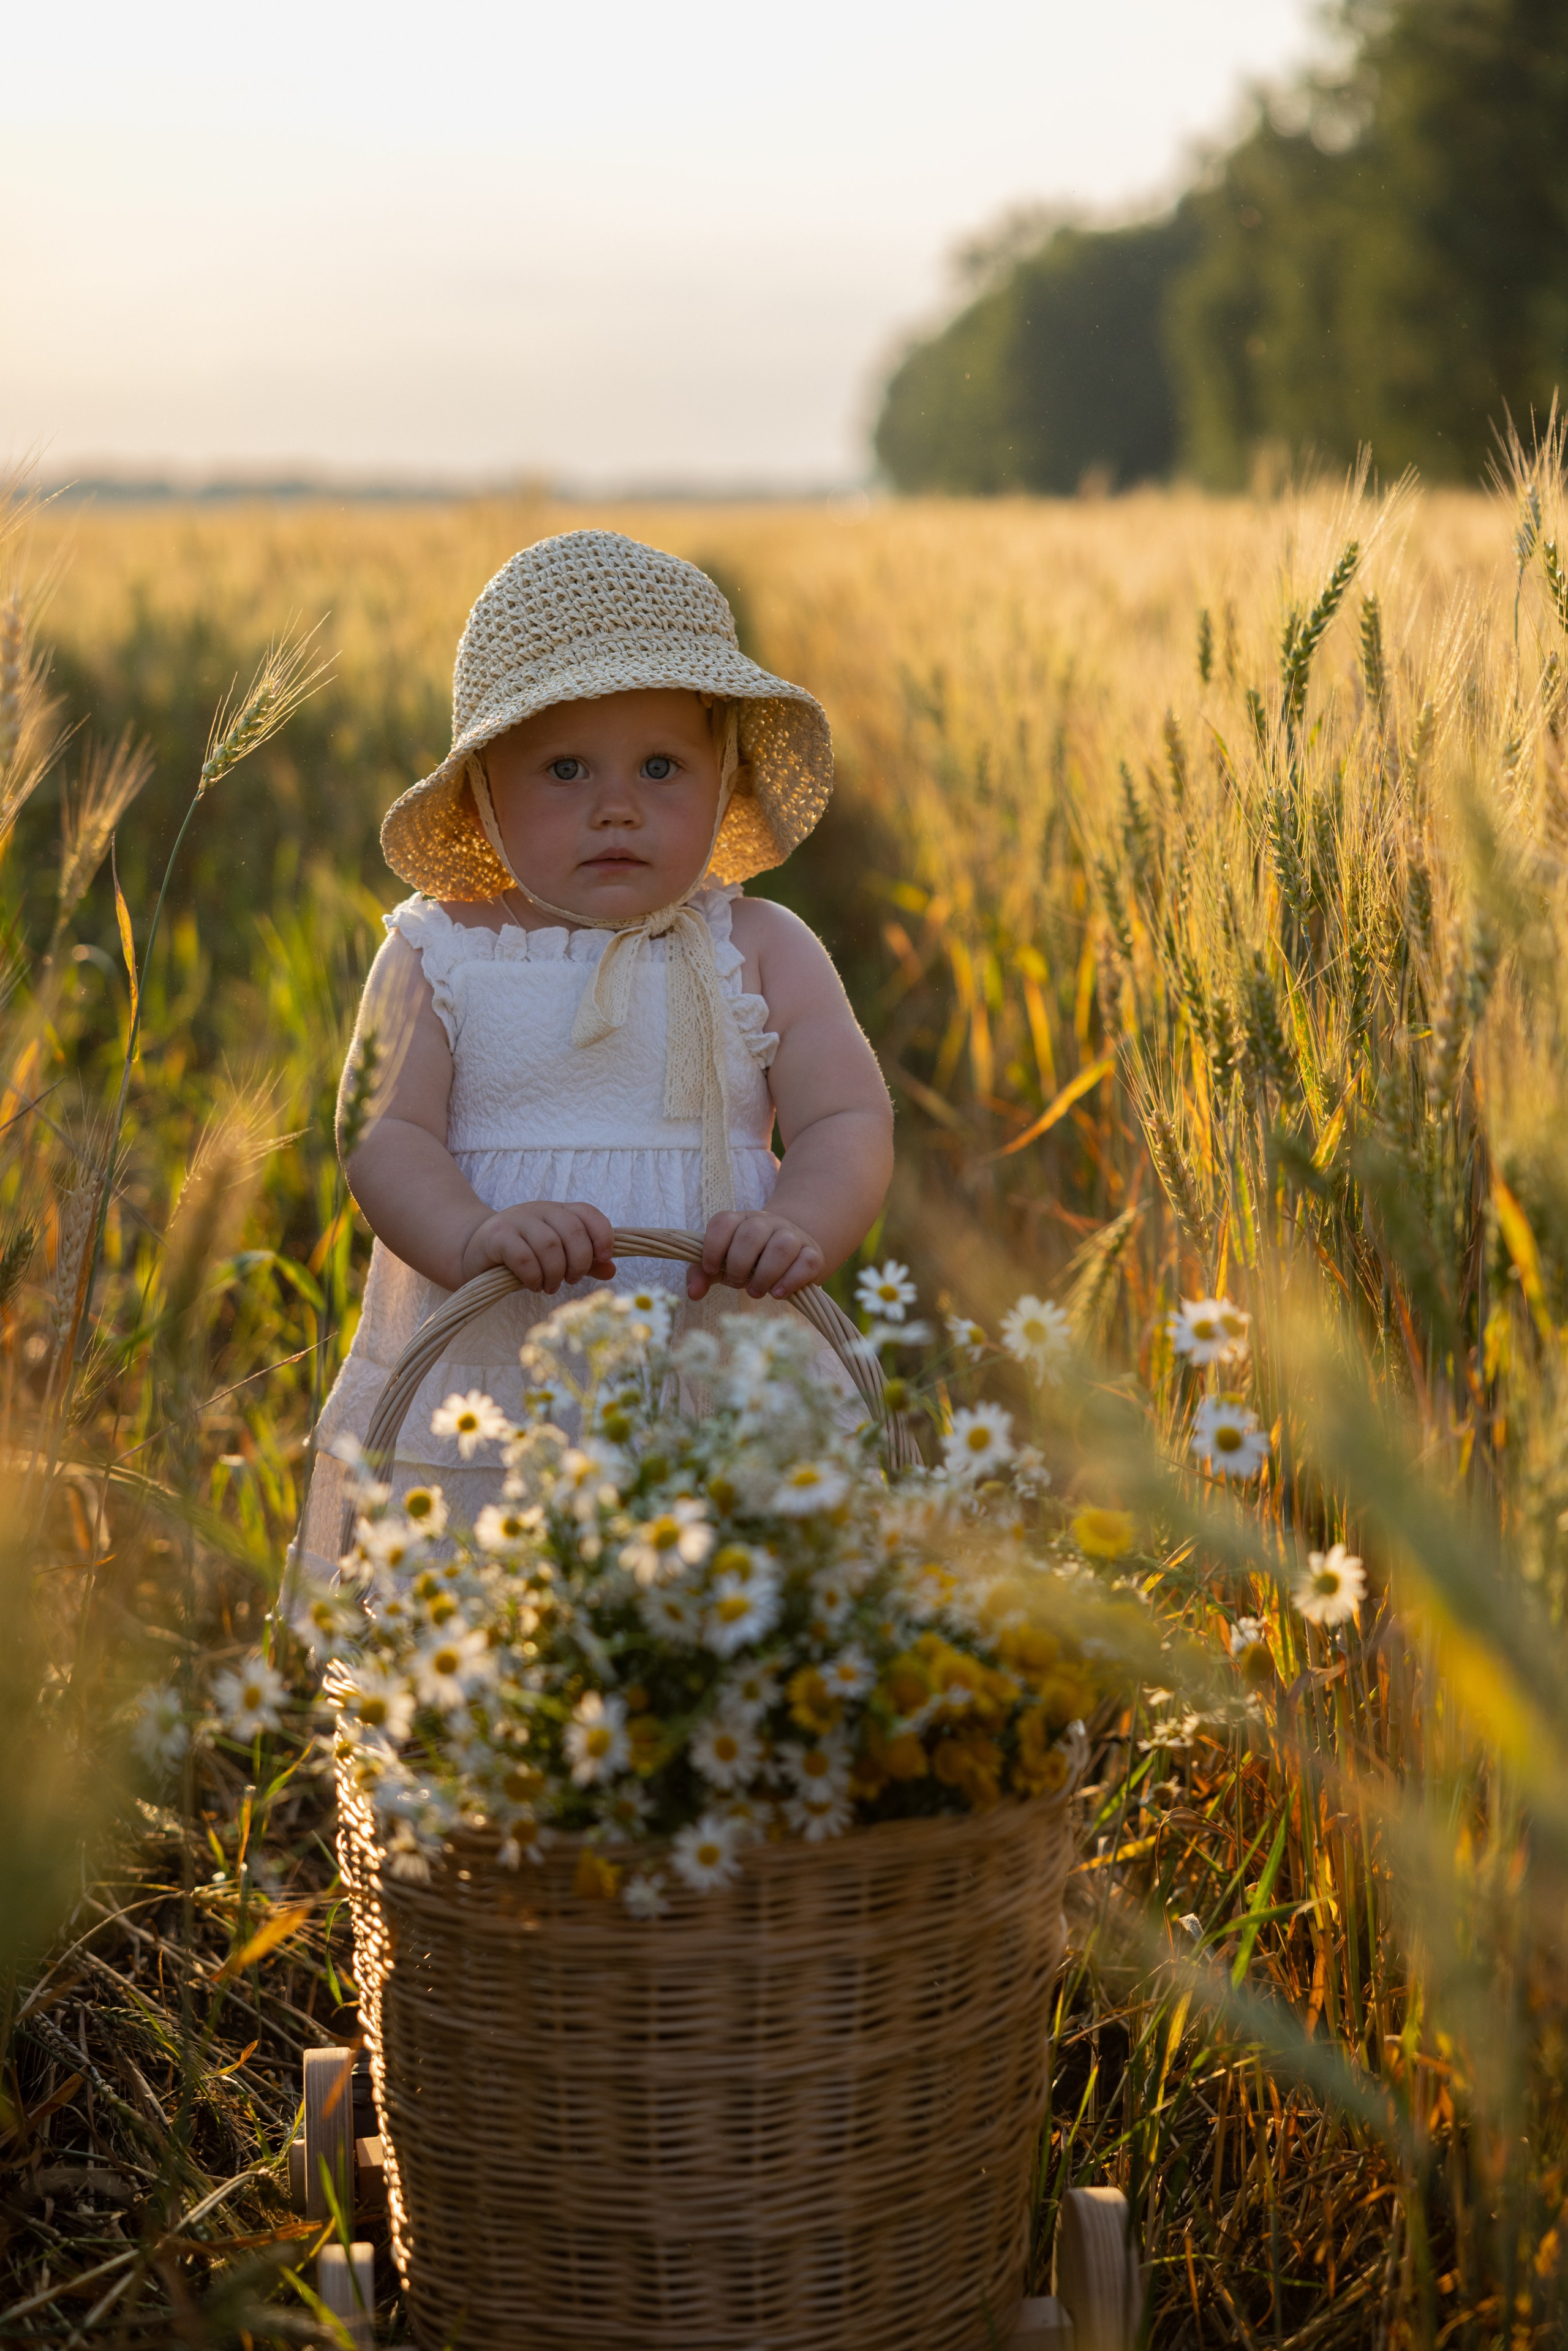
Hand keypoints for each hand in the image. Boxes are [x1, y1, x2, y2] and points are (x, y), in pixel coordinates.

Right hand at [458, 1200, 616, 1291]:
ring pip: (550, 1246)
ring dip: (555, 1273)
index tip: (603, 1258)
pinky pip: (525, 1258)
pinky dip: (534, 1277)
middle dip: (579, 1263)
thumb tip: (611, 1270)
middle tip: (570, 1280)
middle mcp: (540, 1210)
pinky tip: (533, 1284)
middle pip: (573, 1231)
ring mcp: (517, 1220)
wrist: (474, 1252)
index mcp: (558, 1211)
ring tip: (550, 1286)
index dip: (602, 1235)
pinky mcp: (498, 1236)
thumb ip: (584, 1262)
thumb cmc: (522, 1256)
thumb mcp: (556, 1258)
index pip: (588, 1214)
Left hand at [688, 1210, 823, 1301]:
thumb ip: (702, 1274)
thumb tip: (693, 1292)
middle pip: (751, 1234)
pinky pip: (806, 1262)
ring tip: (756, 1291)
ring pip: (781, 1247)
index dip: (713, 1247)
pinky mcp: (813, 1252)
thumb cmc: (748, 1260)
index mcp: (740, 1220)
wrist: (789, 1252)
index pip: (723, 1222)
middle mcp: (766, 1222)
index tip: (711, 1269)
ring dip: (765, 1275)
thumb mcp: (723, 1263)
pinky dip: (791, 1280)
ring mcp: (792, 1235)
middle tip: (737, 1284)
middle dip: (739, 1265)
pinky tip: (778, 1293)